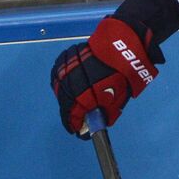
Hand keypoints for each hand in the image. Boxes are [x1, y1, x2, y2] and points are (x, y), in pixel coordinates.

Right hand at [51, 16, 158, 136]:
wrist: (118, 47)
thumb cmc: (120, 75)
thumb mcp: (118, 99)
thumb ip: (107, 114)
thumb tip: (99, 123)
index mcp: (83, 96)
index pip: (72, 117)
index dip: (74, 125)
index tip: (76, 131)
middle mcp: (70, 84)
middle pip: (65, 104)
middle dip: (70, 113)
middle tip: (76, 119)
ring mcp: (65, 71)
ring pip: (60, 90)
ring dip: (66, 98)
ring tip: (73, 103)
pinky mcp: (64, 60)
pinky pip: (58, 75)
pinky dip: (62, 82)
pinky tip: (69, 85)